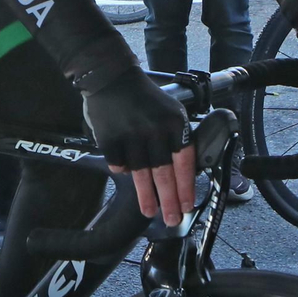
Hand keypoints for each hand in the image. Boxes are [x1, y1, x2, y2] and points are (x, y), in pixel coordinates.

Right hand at [82, 70, 194, 225]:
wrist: (111, 77)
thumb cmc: (144, 97)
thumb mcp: (170, 110)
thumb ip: (177, 136)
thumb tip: (182, 171)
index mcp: (174, 123)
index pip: (184, 163)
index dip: (186, 188)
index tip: (187, 205)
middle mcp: (154, 131)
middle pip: (164, 174)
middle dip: (169, 201)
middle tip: (171, 219)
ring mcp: (131, 135)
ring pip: (141, 174)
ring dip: (146, 196)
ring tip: (150, 211)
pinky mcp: (110, 139)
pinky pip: (118, 164)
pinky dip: (123, 171)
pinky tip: (127, 175)